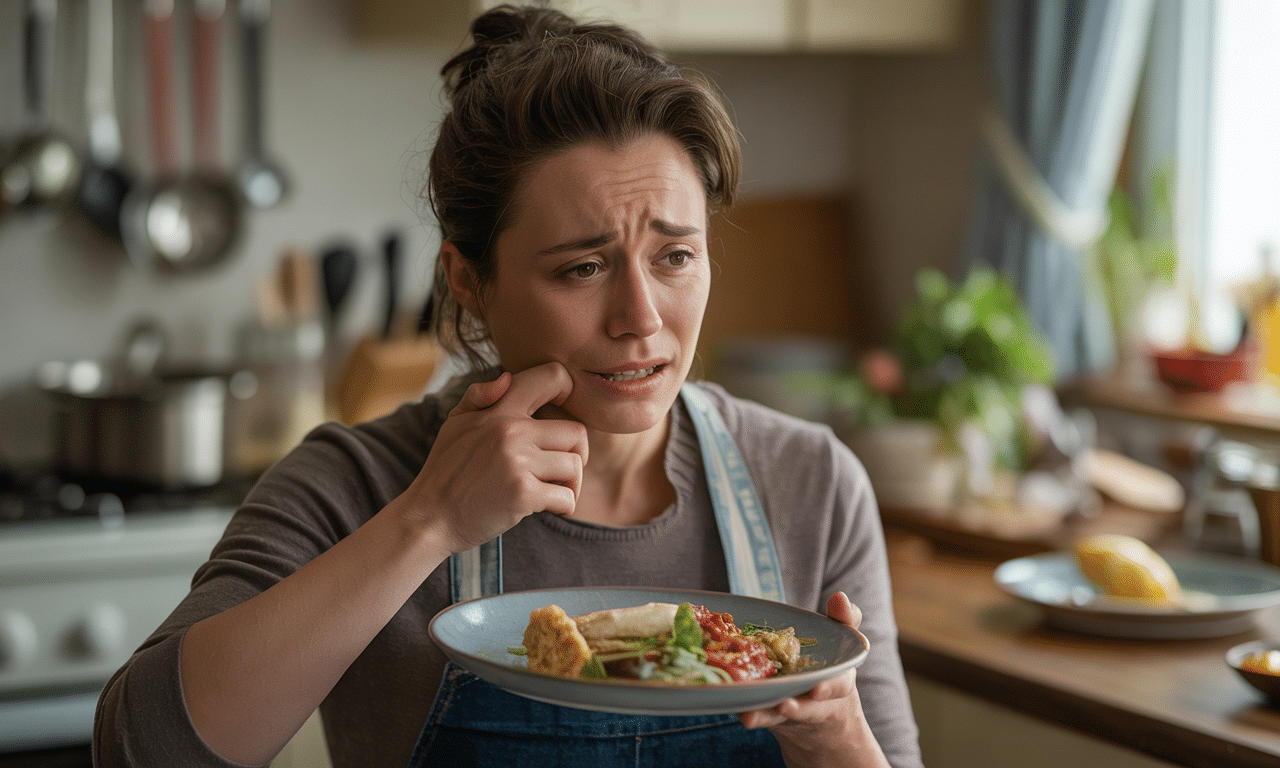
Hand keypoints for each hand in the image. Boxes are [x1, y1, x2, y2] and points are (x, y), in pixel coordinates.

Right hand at [394, 362, 588, 552]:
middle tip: (562, 469)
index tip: (561, 416)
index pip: (551, 378)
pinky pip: (566, 497)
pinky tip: (547, 507)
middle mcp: (511, 431)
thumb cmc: (446, 470)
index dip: (568, 391)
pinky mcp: (523, 494)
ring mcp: (518, 463)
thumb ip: (478, 396)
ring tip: (553, 489)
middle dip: (577, 453)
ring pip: (574, 466)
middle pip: (576, 432)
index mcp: (499, 410)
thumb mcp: (454, 424)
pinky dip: (563, 506)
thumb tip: (506, 378)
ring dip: (570, 483)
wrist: (430, 517)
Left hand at [739, 592, 889, 767]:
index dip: (829, 688)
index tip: (817, 690)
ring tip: (750, 717)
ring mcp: (793, 713)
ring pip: (780, 717)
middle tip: (785, 706)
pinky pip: (761, 718)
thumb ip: (845, 619)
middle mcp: (816, 702)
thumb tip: (840, 596)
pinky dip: (750, 715)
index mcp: (838, 682)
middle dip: (798, 708)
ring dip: (767, 716)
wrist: (821, 719)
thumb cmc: (830, 668)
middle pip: (810, 709)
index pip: (840, 686)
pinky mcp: (773, 719)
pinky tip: (736, 712)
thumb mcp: (843, 644)